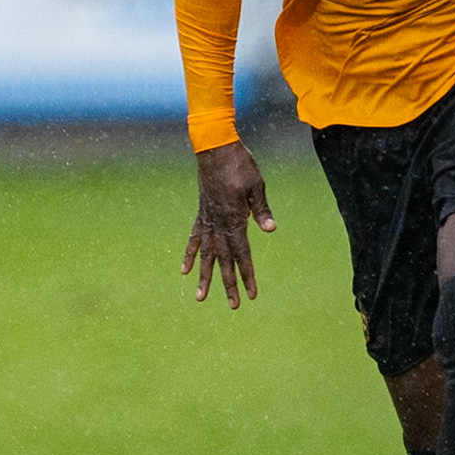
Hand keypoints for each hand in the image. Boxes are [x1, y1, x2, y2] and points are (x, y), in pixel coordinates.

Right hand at [181, 140, 276, 307]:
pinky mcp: (201, 213)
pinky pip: (194, 238)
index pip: (242, 254)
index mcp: (234, 219)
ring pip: (206, 255)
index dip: (247, 275)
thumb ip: (261, 209)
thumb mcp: (256, 185)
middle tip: (233, 306)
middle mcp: (219, 224)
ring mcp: (207, 220)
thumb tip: (270, 229)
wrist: (215, 149)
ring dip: (204, 277)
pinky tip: (184, 270)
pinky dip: (189, 255)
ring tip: (201, 298)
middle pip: (224, 260)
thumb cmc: (240, 165)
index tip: (251, 294)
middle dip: (229, 284)